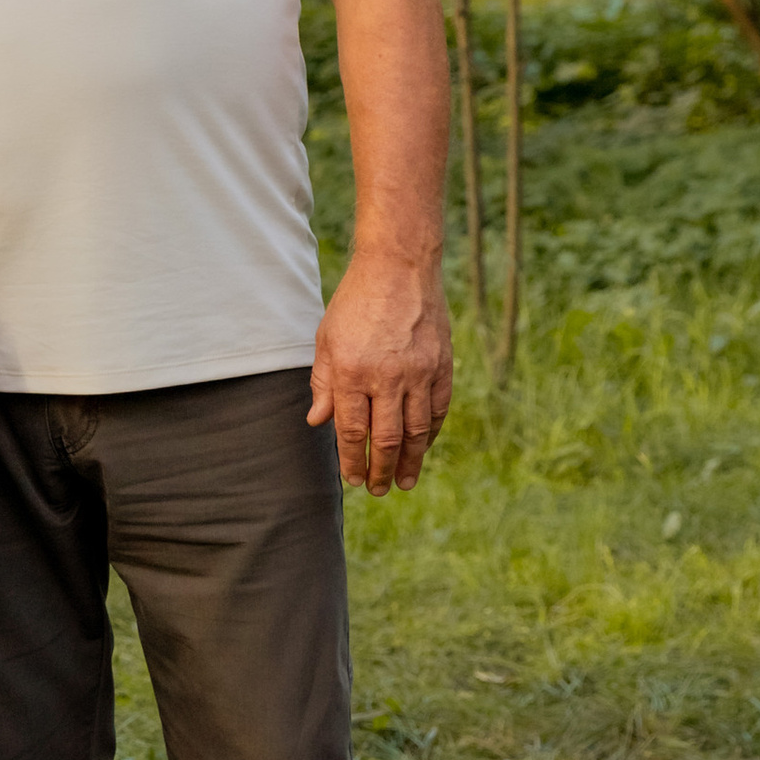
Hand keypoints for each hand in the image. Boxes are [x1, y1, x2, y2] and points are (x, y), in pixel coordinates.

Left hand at [309, 250, 452, 495]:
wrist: (399, 269)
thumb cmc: (355, 303)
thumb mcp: (327, 339)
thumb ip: (324, 383)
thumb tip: (317, 422)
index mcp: (352, 371)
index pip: (351, 429)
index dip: (351, 459)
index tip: (352, 478)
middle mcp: (387, 377)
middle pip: (385, 438)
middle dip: (381, 469)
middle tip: (379, 490)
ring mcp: (419, 374)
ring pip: (416, 431)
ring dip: (410, 462)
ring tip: (403, 482)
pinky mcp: (442, 367)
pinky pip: (437, 411)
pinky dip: (429, 434)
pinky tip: (421, 448)